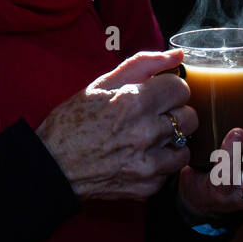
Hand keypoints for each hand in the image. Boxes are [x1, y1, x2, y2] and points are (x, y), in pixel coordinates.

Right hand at [37, 50, 196, 200]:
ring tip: (150, 140)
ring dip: (172, 142)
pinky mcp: (147, 186)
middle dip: (174, 114)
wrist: (53, 167)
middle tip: (154, 118)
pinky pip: (171, 171)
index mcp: (133, 102)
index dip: (170, 90)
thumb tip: (177, 55)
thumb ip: (143, 65)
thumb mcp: (102, 85)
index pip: (181, 88)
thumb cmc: (73, 122)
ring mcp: (147, 163)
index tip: (159, 95)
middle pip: (189, 117)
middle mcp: (145, 133)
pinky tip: (140, 158)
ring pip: (185, 147)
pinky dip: (160, 165)